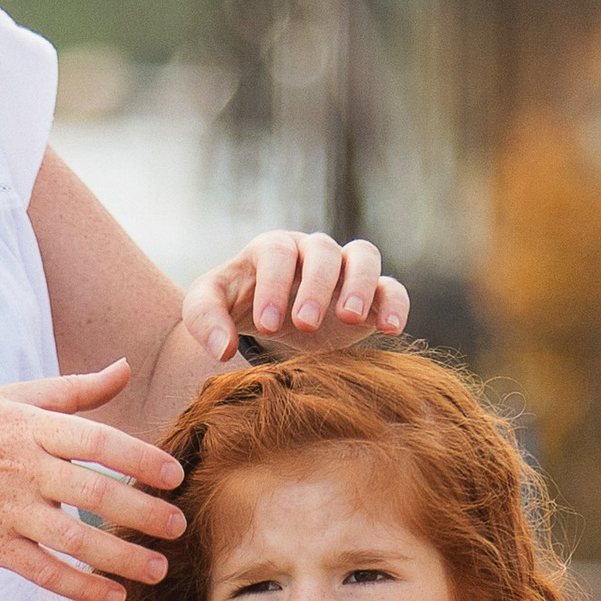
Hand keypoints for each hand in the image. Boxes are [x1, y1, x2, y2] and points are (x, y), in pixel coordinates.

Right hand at [0, 363, 186, 600]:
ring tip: (157, 570)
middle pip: (94, 494)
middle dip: (142, 513)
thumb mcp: (9, 397)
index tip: (175, 476)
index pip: (97, 441)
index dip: (140, 459)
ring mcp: (6, 511)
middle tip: (178, 527)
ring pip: (73, 540)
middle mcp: (21, 469)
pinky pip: (44, 571)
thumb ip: (72, 391)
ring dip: (120, 559)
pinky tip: (113, 595)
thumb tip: (125, 368)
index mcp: (28, 427)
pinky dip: (80, 586)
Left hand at [180, 233, 410, 366]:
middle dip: (315, 286)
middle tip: (304, 324)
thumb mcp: (209, 307)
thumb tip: (222, 352)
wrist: (266, 314)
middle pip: (322, 250)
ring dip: (360, 285)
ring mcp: (344, 269)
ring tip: (349, 319)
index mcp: (271, 249)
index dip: (273, 285)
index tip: (268, 326)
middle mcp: (311, 251)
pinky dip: (395, 304)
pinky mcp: (370, 295)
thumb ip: (205, 321)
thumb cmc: (236, 305)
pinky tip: (390, 330)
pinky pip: (392, 287)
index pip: (276, 253)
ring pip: (363, 256)